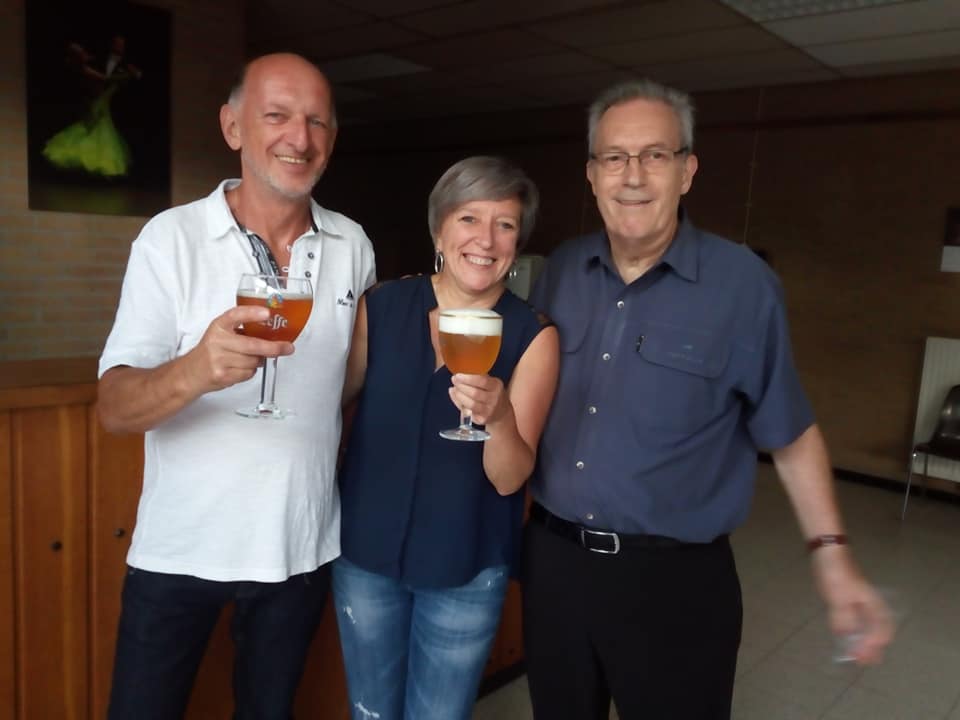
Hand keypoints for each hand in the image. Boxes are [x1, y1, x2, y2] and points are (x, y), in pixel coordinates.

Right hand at [184, 305, 294, 393]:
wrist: (191, 372)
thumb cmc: (211, 350)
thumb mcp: (222, 332)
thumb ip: (241, 328)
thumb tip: (273, 329)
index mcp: (218, 326)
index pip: (235, 315)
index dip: (252, 313)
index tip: (267, 313)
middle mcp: (217, 341)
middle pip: (252, 345)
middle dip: (274, 348)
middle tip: (287, 347)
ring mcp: (219, 360)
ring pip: (253, 361)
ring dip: (259, 360)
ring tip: (251, 358)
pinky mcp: (222, 375)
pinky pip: (248, 373)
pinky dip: (251, 371)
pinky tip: (241, 367)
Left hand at [449, 373, 509, 425]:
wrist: (502, 412)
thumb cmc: (491, 394)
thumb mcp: (490, 383)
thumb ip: (476, 378)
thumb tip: (458, 377)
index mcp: (496, 386)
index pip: (482, 381)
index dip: (468, 378)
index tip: (458, 375)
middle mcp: (494, 399)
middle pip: (475, 393)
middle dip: (461, 386)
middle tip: (454, 380)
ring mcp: (489, 411)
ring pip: (471, 404)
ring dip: (459, 395)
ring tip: (454, 389)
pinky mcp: (482, 419)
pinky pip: (467, 411)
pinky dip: (459, 403)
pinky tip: (456, 397)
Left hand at [812, 547, 893, 664]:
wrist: (827, 551)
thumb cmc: (836, 572)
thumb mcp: (838, 596)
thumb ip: (843, 617)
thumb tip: (846, 636)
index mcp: (871, 603)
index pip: (880, 629)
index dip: (873, 644)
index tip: (863, 656)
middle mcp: (868, 604)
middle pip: (875, 629)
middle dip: (871, 647)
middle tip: (864, 662)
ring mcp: (858, 601)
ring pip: (865, 625)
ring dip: (862, 641)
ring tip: (858, 655)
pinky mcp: (846, 598)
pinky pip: (854, 619)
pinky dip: (852, 631)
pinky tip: (845, 638)